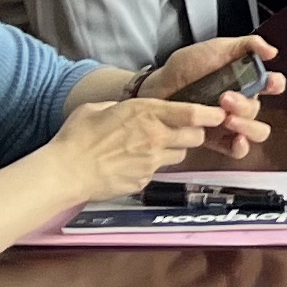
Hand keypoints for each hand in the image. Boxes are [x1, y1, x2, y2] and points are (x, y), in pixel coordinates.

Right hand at [54, 83, 221, 200]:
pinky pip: (158, 171)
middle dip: (194, 133)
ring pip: (180, 155)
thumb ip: (118, 106)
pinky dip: (152, 167)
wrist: (66, 172)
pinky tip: (133, 164)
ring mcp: (151, 162)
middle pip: (195, 137)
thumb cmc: (77, 137)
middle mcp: (155, 138)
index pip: (192, 113)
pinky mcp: (144, 180)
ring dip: (174, 150)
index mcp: (146, 114)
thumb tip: (124, 109)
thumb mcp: (97, 108)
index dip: (211, 114)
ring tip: (152, 147)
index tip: (220, 113)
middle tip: (182, 131)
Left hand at [137, 36, 282, 159]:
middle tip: (226, 98)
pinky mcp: (218, 139)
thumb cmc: (184, 68)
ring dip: (246, 126)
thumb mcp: (215, 48)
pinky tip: (234, 138)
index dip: (276, 84)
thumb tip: (270, 51)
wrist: (157, 89)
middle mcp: (241, 102)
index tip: (270, 82)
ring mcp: (230, 122)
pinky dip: (240, 146)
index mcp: (245, 80)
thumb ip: (245, 45)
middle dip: (245, 105)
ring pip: (256, 131)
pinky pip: (238, 149)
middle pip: (258, 109)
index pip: (271, 84)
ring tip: (226, 118)